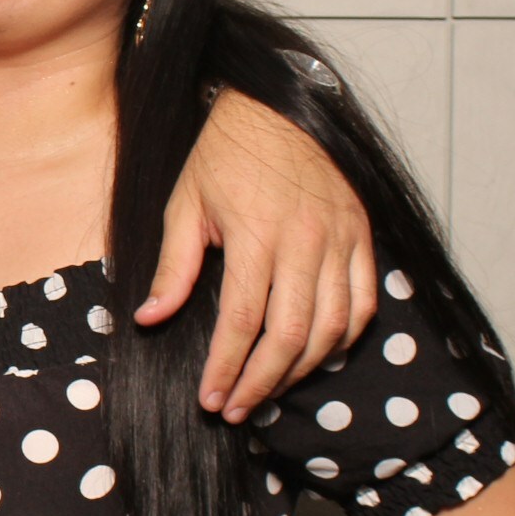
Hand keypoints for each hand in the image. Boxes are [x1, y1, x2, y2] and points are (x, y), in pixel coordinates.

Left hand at [135, 88, 375, 418]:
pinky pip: (364, 303)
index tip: (210, 398)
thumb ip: (172, 268)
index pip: (243, 322)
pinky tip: (318, 357)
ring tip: (270, 390)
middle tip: (236, 409)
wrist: (276, 106)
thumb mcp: (184, 205)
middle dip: (262, 383)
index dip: (227, 368)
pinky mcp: (362, 235)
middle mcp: (304, 242)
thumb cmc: (223, 155)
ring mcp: (339, 240)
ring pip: (332, 328)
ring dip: (301, 371)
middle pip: (291, 336)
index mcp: (255, 236)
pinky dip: (345, 339)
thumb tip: (150, 319)